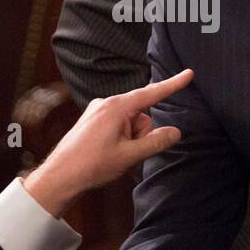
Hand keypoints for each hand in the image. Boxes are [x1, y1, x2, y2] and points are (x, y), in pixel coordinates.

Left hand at [23, 69, 192, 217]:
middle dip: (142, 134)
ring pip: (130, 122)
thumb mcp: (130, 155)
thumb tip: (175, 132)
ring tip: (114, 155)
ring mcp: (98, 111)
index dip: (173, 84)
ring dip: (130, 139)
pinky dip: (121, 139)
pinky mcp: (93, 120)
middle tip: (127, 154)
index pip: (152, 93)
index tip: (189, 73)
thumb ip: (155, 142)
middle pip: (142, 114)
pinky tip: (109, 153)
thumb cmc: (92, 165)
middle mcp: (107, 103)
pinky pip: (118, 125)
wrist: (60, 176)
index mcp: (117, 107)